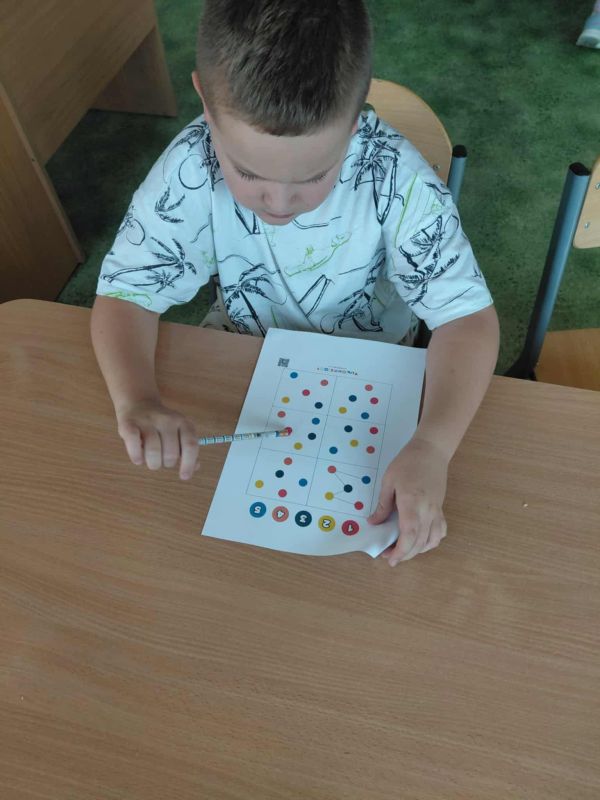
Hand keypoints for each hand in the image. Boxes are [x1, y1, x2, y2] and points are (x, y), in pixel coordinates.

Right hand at [116, 399, 198, 479]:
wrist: (138, 403)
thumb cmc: (161, 425)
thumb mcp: (179, 432)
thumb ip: (187, 449)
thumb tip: (195, 467)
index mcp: (183, 422)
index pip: (190, 445)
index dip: (188, 464)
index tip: (184, 476)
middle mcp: (167, 420)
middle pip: (171, 453)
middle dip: (166, 464)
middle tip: (161, 460)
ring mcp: (148, 421)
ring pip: (153, 451)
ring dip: (152, 463)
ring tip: (150, 459)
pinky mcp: (129, 424)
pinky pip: (134, 444)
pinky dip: (136, 456)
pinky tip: (138, 459)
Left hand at [368, 437, 448, 564]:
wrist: (431, 451)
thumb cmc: (407, 463)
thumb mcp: (389, 481)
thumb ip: (383, 505)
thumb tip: (374, 523)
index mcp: (412, 504)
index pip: (409, 535)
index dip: (400, 551)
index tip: (389, 559)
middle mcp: (428, 511)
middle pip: (420, 543)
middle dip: (405, 554)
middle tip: (388, 556)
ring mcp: (437, 511)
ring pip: (432, 540)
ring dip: (417, 551)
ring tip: (402, 550)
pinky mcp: (441, 509)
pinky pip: (440, 532)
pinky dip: (431, 541)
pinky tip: (420, 541)